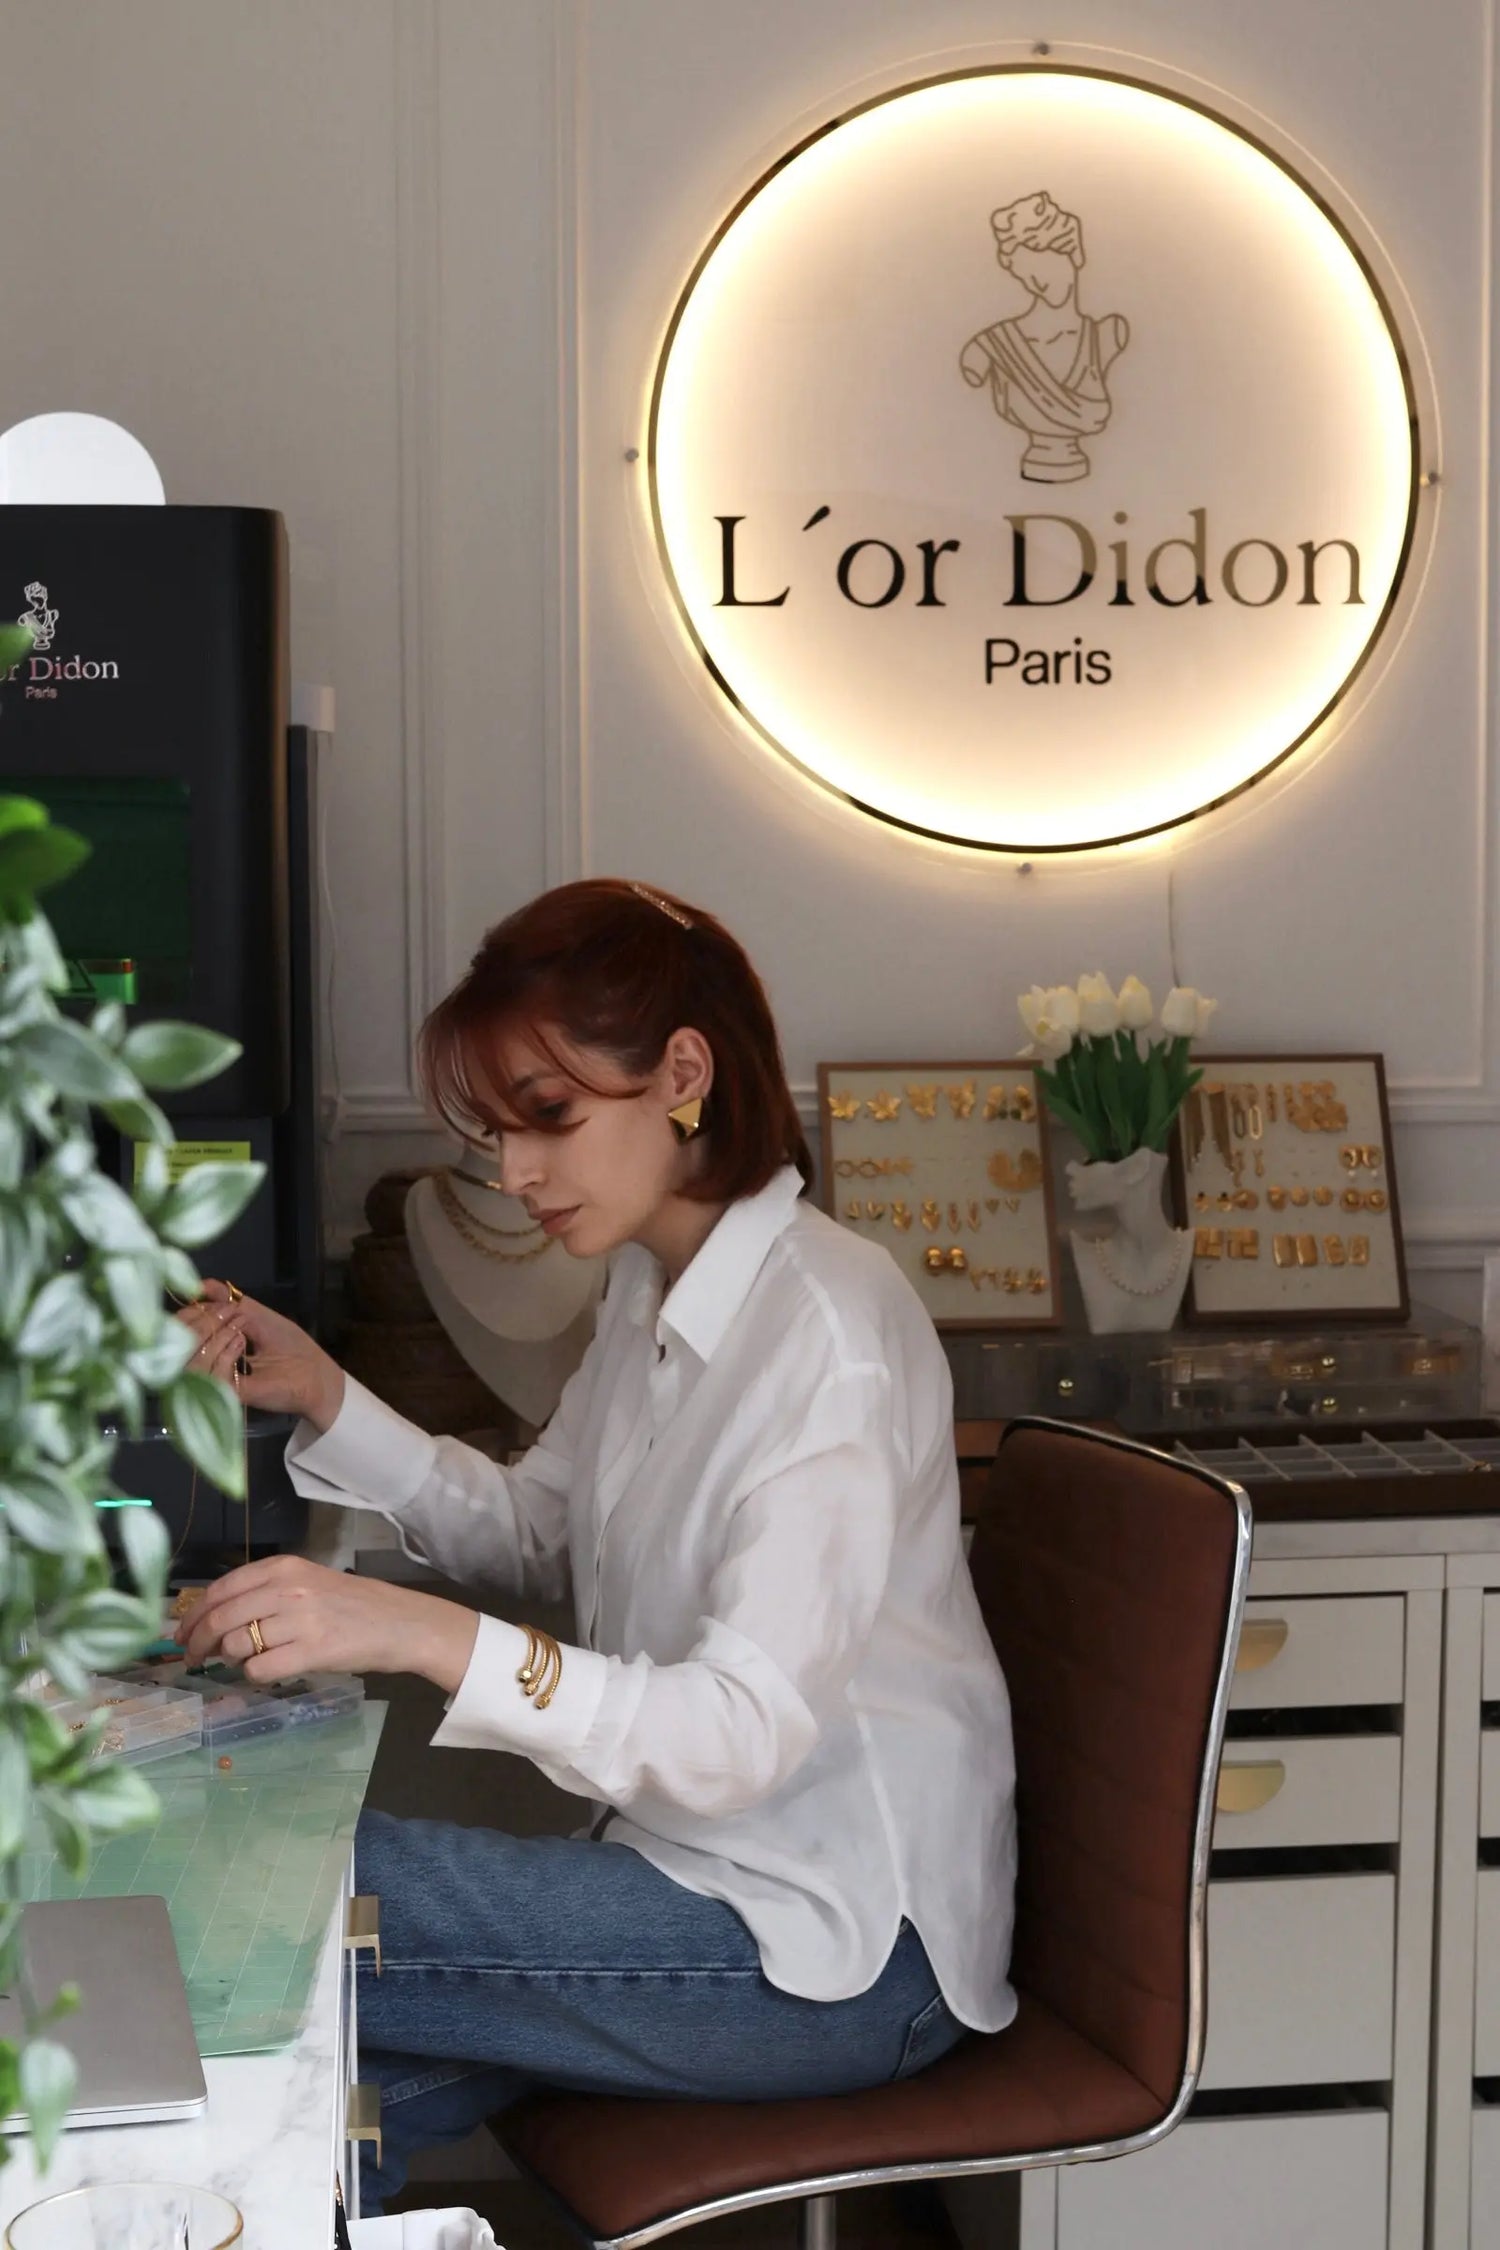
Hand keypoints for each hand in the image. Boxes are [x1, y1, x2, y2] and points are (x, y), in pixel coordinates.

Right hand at [176, 1281, 345, 1429]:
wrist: (315, 1376)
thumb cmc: (290, 1346)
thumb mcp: (258, 1317)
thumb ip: (232, 1302)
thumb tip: (204, 1283)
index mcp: (215, 1344)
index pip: (185, 1329)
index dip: (191, 1311)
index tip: (200, 1296)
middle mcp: (210, 1364)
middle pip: (182, 1344)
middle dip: (202, 1321)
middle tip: (228, 1314)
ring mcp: (217, 1381)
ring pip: (191, 1359)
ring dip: (214, 1336)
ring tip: (239, 1332)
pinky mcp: (230, 1395)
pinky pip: (210, 1374)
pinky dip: (224, 1354)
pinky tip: (241, 1346)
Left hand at [177, 1554, 479, 1692]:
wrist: (398, 1622)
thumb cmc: (350, 1604)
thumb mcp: (306, 1583)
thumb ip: (263, 1593)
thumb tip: (211, 1619)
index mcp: (283, 1567)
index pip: (220, 1589)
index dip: (192, 1614)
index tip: (180, 1633)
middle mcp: (287, 1589)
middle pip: (221, 1618)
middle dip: (197, 1642)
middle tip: (192, 1659)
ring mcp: (299, 1620)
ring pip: (237, 1644)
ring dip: (230, 1659)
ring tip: (242, 1661)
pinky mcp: (311, 1652)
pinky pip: (260, 1669)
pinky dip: (255, 1675)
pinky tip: (269, 1671)